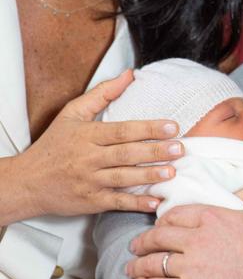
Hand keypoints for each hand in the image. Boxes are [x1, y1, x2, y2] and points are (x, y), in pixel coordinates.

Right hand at [5, 70, 184, 221]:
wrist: (26, 182)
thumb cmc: (53, 145)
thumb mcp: (72, 113)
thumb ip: (102, 93)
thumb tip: (130, 74)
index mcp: (87, 136)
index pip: (123, 131)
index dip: (149, 129)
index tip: (172, 126)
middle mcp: (89, 158)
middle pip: (126, 154)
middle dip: (155, 151)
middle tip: (180, 148)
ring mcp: (89, 182)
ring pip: (123, 178)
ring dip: (149, 176)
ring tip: (172, 172)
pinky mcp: (89, 202)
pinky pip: (115, 202)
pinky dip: (135, 203)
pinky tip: (154, 202)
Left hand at [127, 183, 242, 278]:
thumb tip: (239, 190)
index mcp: (213, 217)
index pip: (176, 214)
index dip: (163, 219)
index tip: (158, 224)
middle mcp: (198, 241)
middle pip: (158, 239)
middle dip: (142, 243)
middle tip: (135, 247)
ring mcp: (193, 270)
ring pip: (153, 267)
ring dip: (139, 268)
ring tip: (132, 270)